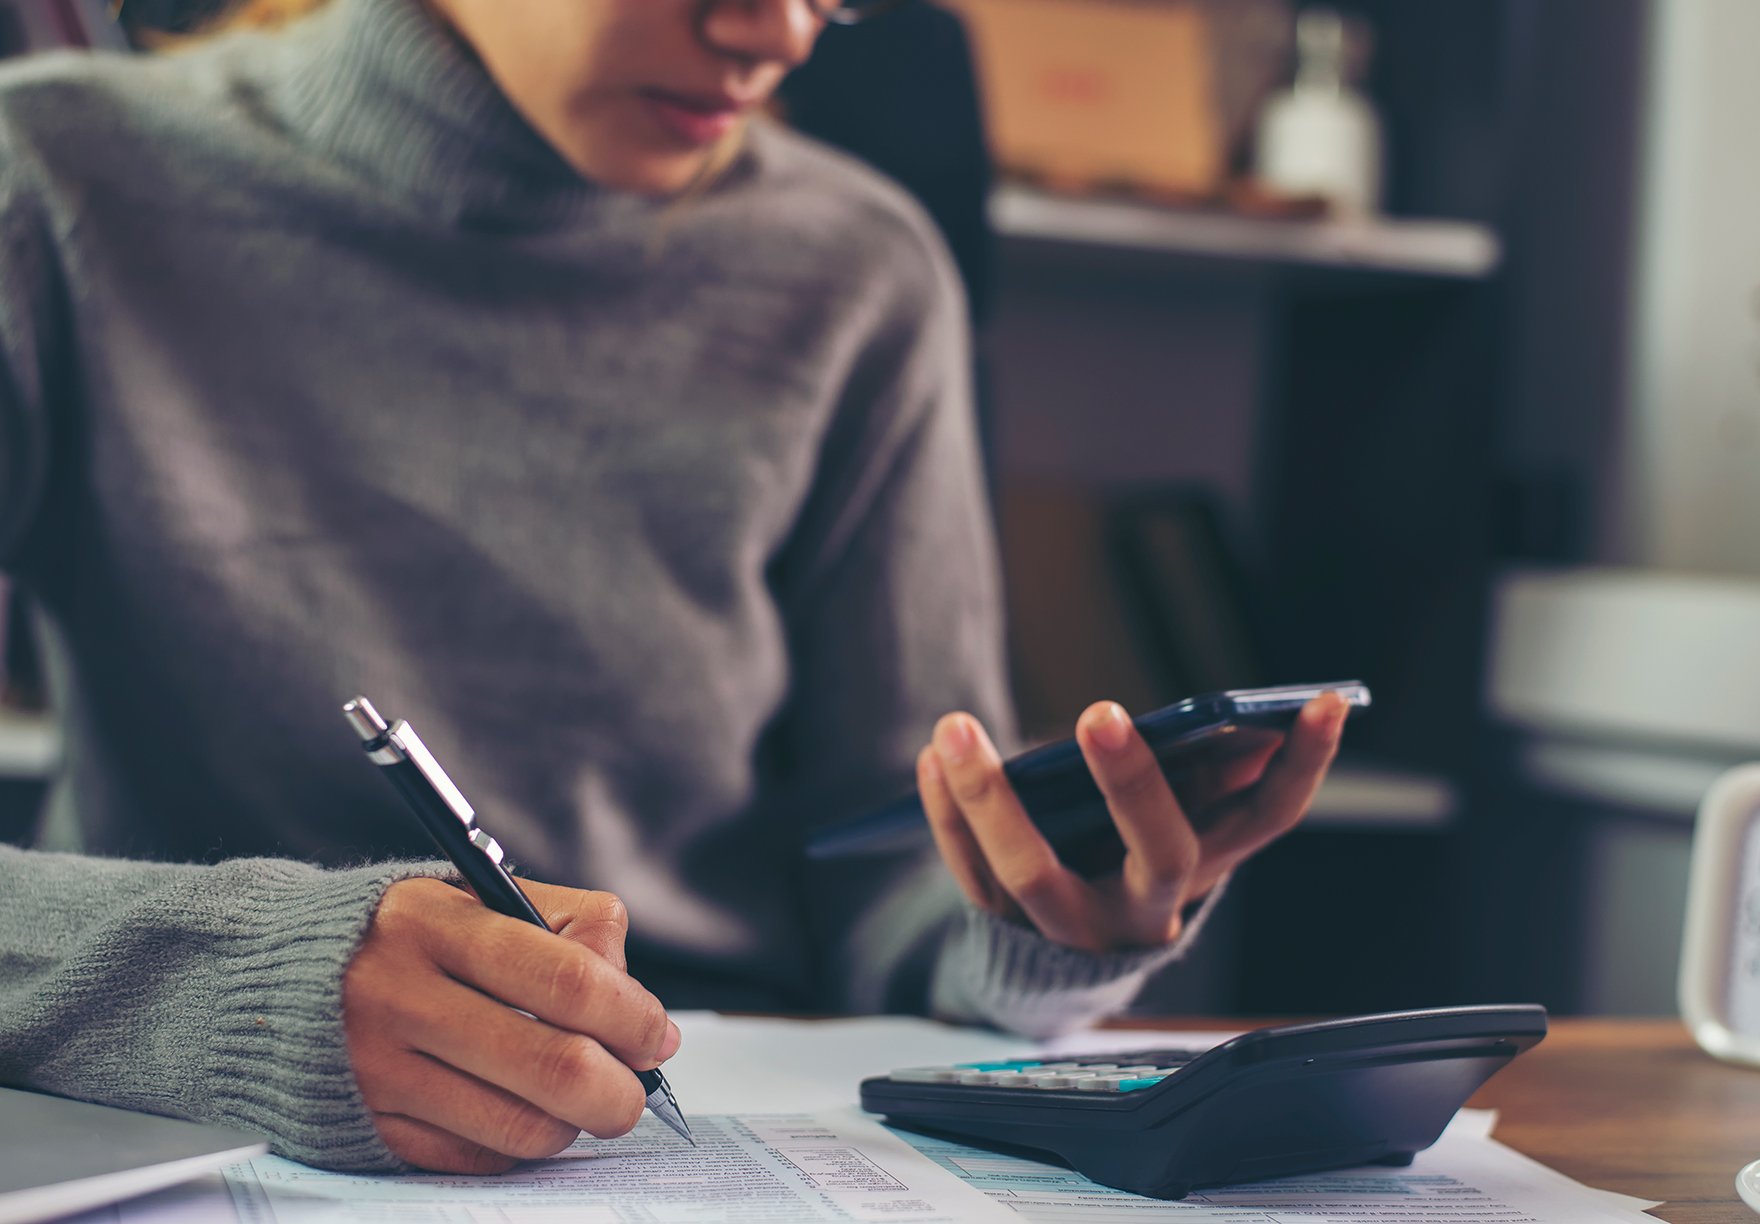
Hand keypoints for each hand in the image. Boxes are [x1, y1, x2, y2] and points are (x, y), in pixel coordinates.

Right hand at [343, 877, 679, 1173]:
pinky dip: (518, 1144)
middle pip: (554, 1067)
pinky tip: (518, 1110)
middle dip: (620, 1089)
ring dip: (573, 1122)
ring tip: (576, 1097)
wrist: (264, 974)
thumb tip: (639, 1007)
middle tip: (634, 1087)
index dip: (631, 1016)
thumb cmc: (399, 933)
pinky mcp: (366, 1127)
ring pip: (522, 1126)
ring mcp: (376, 1070)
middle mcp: (397, 996)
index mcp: (434, 923)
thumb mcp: (474, 895)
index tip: (656, 1034)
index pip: (566, 977)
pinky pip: (476, 1158)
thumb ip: (566, 928)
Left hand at [917, 692, 1350, 953]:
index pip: (1270, 816)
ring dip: (990, 795)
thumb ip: (1201, 781)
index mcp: (1206, 868)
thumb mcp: (1172, 825)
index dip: (1305, 763)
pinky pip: (970, 873)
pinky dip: (946, 814)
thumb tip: (1235, 731)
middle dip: (1133, 783)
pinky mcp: (1008, 930)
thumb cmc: (1120, 857)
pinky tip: (929, 762)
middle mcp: (1148, 907)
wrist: (1057, 968)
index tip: (1325, 700)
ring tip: (955, 727)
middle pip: (1156, 851)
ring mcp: (1075, 927)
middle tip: (1100, 712)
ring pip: (1032, 871)